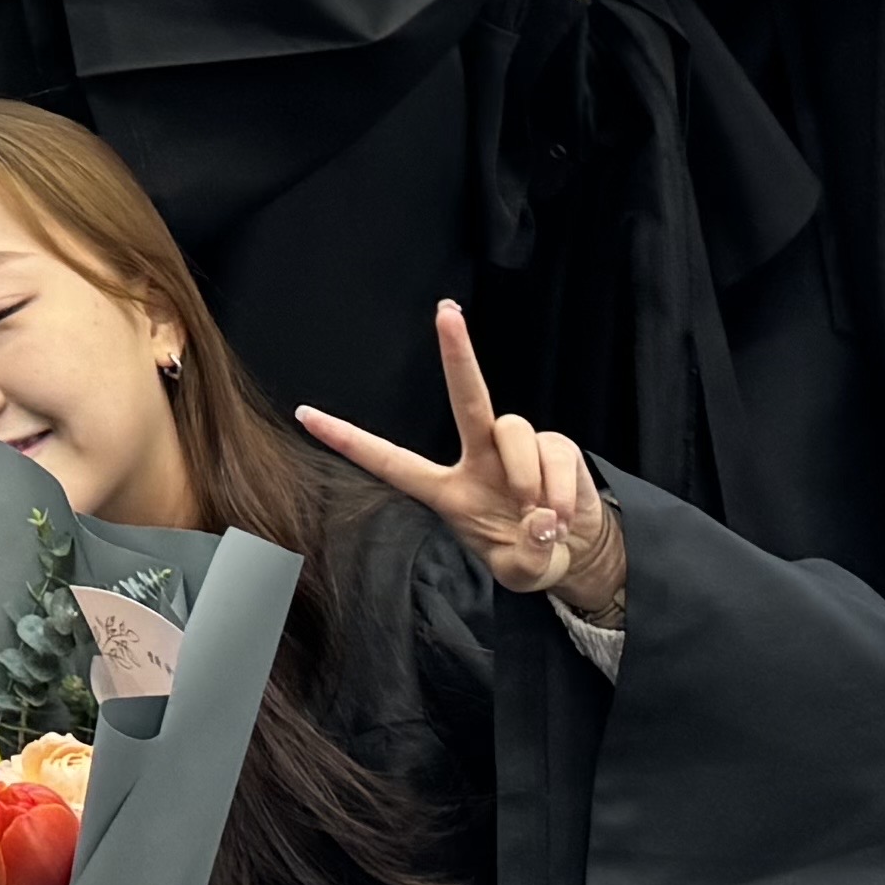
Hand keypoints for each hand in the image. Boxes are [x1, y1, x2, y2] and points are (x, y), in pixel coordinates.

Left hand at [295, 301, 627, 627]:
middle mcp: (479, 457)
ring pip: (514, 431)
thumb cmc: (530, 555)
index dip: (350, 441)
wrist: (578, 551)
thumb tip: (539, 520)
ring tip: (543, 520)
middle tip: (447, 313)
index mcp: (448, 490)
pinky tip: (562, 517)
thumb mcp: (521, 572)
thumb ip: (524, 555)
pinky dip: (560, 491)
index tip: (306, 415)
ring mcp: (518, 446)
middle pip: (467, 398)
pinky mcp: (556, 445)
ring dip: (527, 479)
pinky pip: (553, 455)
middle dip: (457, 353)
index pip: (392, 462)